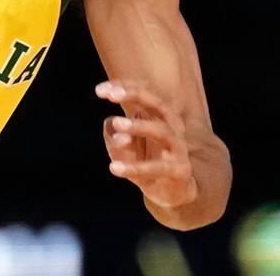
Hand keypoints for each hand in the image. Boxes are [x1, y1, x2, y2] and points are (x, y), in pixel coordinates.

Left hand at [97, 79, 197, 208]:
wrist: (170, 192)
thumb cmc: (143, 159)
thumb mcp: (122, 145)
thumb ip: (113, 134)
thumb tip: (115, 127)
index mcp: (159, 116)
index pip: (143, 94)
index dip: (123, 87)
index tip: (99, 90)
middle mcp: (172, 127)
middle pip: (158, 105)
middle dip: (135, 95)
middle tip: (112, 94)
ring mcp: (178, 148)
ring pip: (162, 132)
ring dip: (138, 126)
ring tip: (117, 123)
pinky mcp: (179, 170)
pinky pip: (158, 167)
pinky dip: (136, 167)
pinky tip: (114, 167)